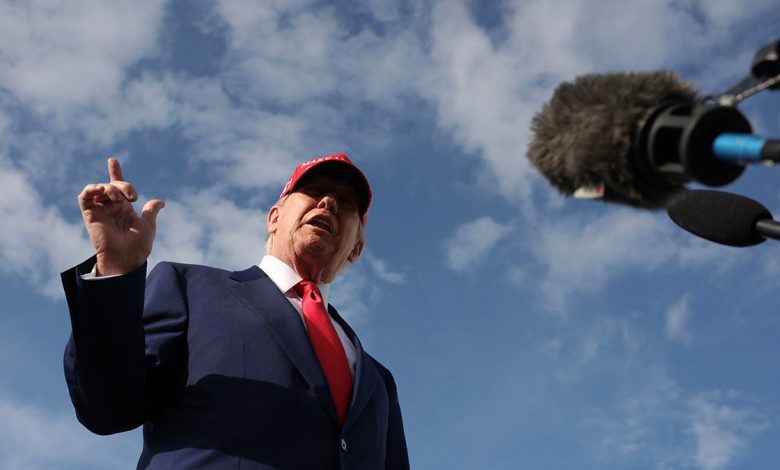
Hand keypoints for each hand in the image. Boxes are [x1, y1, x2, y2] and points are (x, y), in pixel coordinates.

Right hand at [78, 158, 164, 275]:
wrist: (127, 258)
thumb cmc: (138, 246)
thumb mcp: (148, 225)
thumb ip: (151, 211)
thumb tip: (160, 202)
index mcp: (124, 208)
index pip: (118, 187)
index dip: (115, 173)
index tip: (112, 160)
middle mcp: (111, 207)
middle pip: (113, 185)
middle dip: (123, 185)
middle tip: (132, 197)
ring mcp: (100, 211)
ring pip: (99, 188)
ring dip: (110, 188)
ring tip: (119, 199)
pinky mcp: (90, 215)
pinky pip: (84, 197)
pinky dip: (90, 189)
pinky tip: (101, 190)